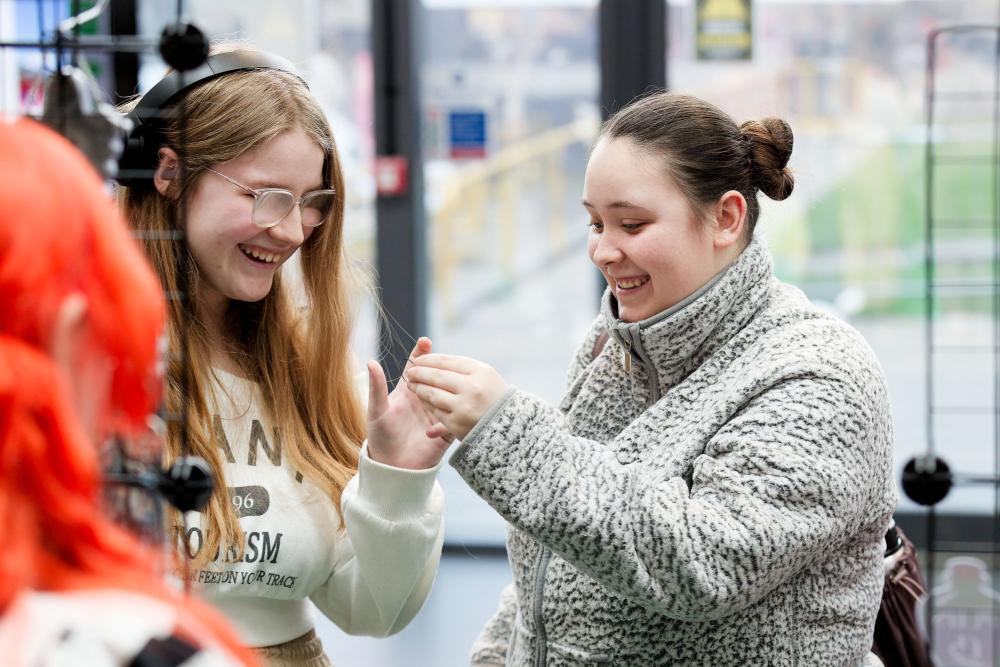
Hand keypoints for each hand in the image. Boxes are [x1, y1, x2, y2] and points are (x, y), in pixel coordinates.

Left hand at [366, 338, 453, 468]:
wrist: (393, 468)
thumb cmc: (380, 438)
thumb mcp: (377, 411)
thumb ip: (376, 387)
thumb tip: (371, 361)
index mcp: (408, 391)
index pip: (417, 366)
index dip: (421, 353)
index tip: (425, 341)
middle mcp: (424, 399)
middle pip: (436, 376)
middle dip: (440, 365)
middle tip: (441, 358)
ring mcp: (437, 413)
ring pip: (449, 394)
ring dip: (451, 386)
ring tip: (450, 379)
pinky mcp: (446, 429)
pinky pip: (456, 417)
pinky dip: (456, 411)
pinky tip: (456, 406)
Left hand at [404, 354, 508, 440]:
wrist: (510, 427)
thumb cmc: (494, 396)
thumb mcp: (486, 376)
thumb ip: (462, 367)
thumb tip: (431, 360)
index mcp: (481, 372)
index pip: (448, 361)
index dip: (429, 359)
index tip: (418, 359)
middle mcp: (473, 388)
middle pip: (438, 376)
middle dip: (420, 372)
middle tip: (410, 371)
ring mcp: (464, 407)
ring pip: (433, 394)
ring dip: (419, 388)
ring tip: (412, 384)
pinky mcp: (457, 424)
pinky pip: (435, 410)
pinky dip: (427, 403)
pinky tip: (422, 399)